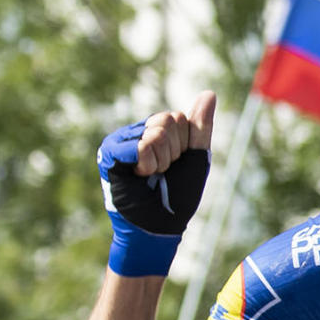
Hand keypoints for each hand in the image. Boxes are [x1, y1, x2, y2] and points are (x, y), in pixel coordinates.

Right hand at [97, 92, 216, 275]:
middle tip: (161, 174)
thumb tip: (209, 93)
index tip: (175, 166)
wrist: (160, 226)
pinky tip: (140, 176)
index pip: (180, 118)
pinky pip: (138, 145)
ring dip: (159, 162)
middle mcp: (139, 131)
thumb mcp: (196, 158)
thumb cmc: (177, 197)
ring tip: (150, 177)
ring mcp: (123, 141)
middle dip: (172, 152)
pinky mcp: (110, 153)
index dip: (184, 146)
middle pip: (167, 120)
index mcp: (160, 130)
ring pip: (155, 133)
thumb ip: (201, 127)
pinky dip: (146, 164)